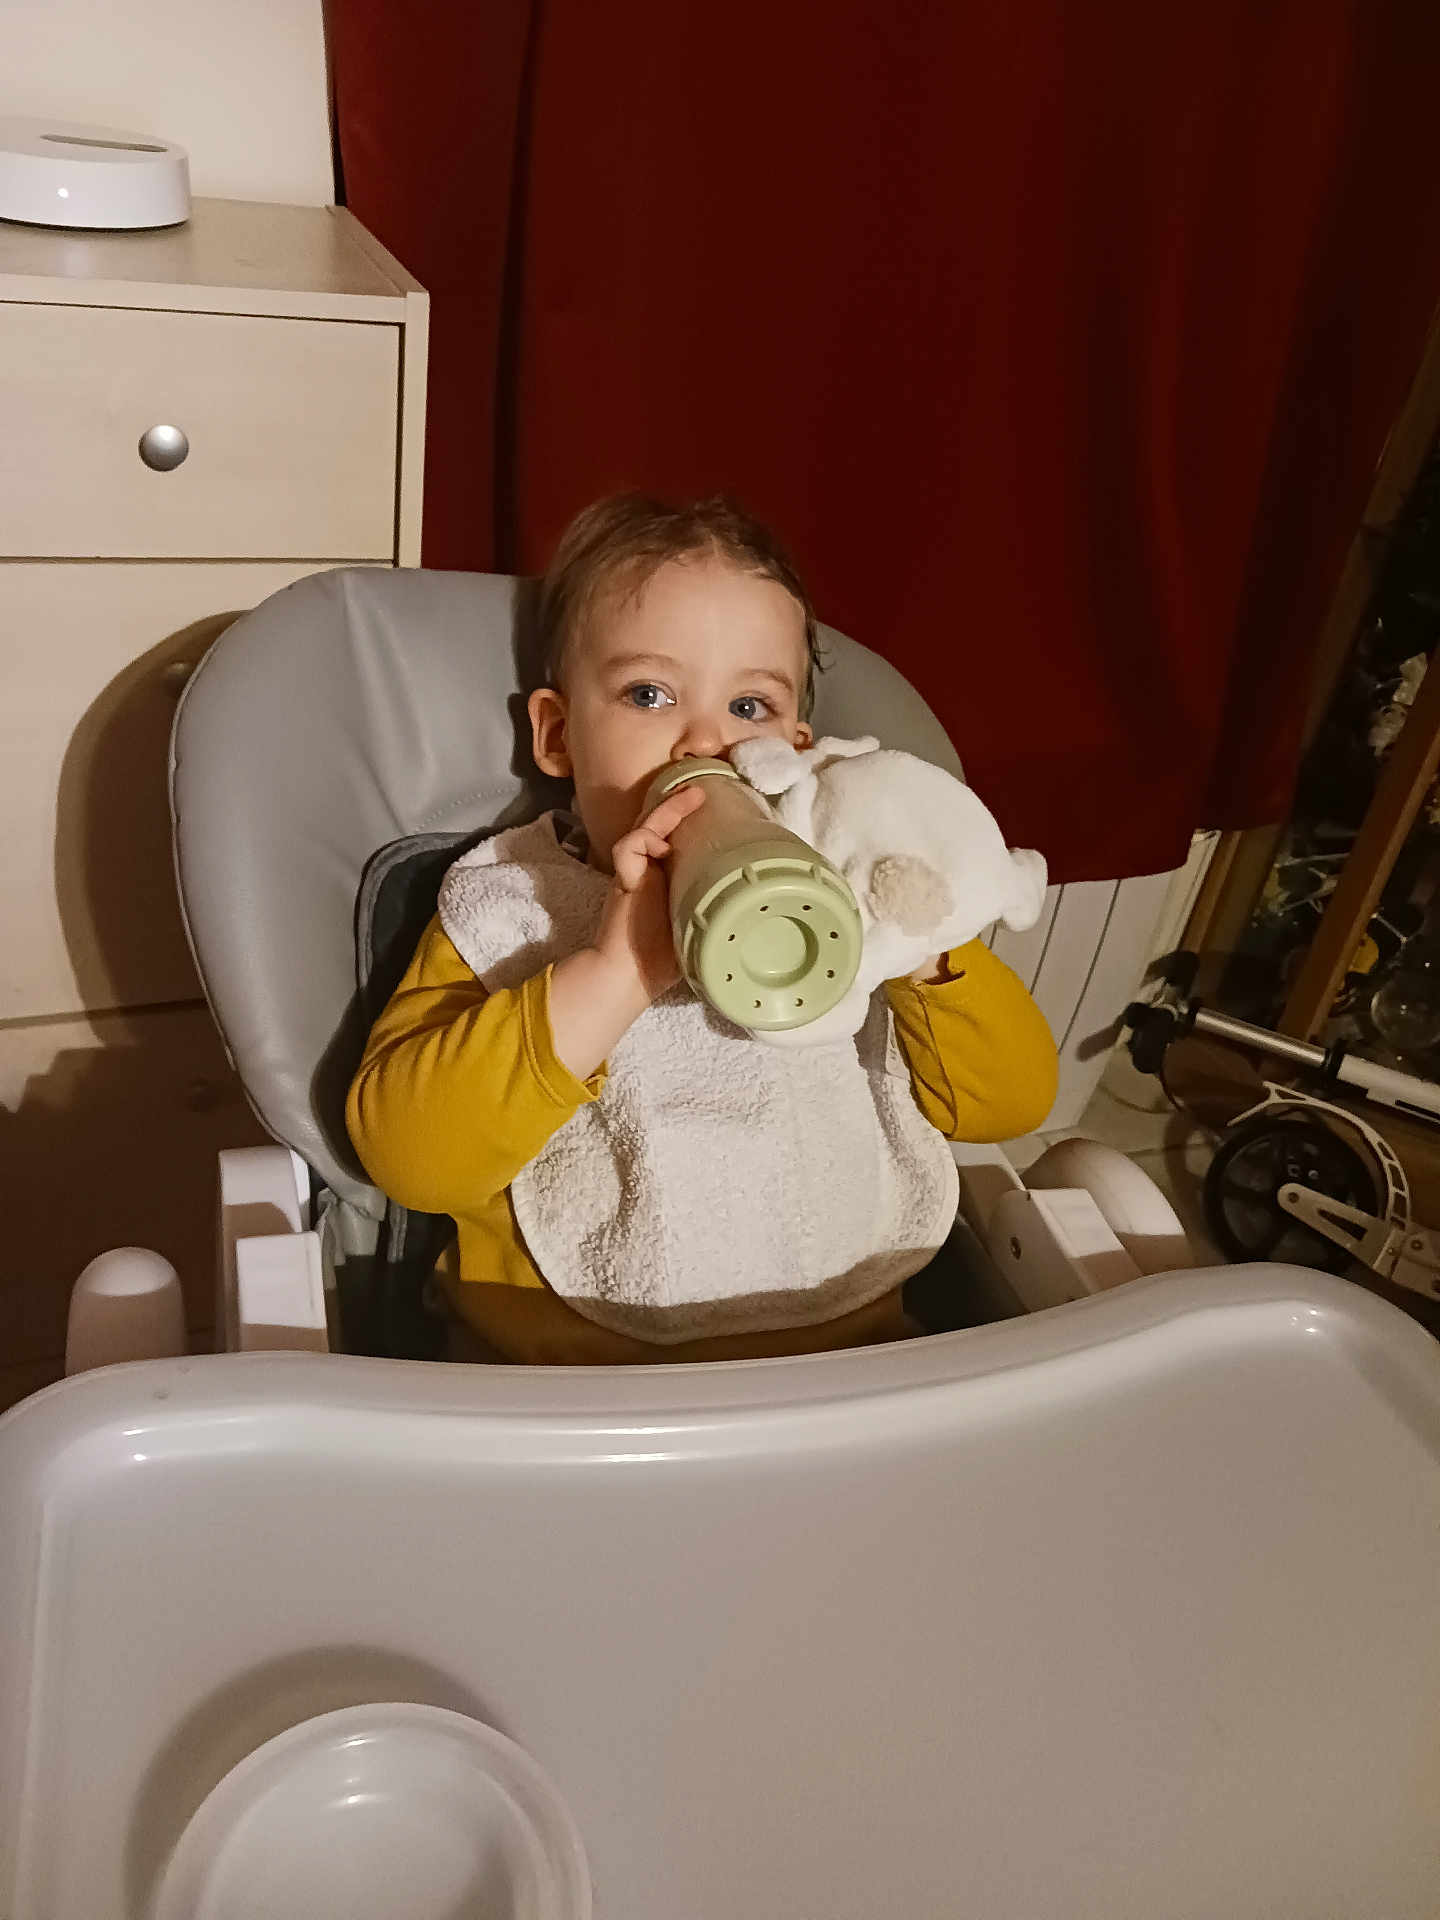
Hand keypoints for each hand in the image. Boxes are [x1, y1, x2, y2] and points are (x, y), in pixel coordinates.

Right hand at [548, 783, 705, 1079]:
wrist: (628, 976)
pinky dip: (643, 839)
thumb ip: (716, 905)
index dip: (689, 820)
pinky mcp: (622, 877)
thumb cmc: (664, 959)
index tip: (716, 807)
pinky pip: (629, 846)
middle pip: (660, 825)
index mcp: (668, 879)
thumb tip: (759, 897)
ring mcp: (634, 871)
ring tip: (692, 797)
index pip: (676, 839)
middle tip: (703, 790)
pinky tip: (661, 845)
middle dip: (680, 804)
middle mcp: (650, 870)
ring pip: (645, 827)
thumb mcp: (701, 924)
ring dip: (667, 810)